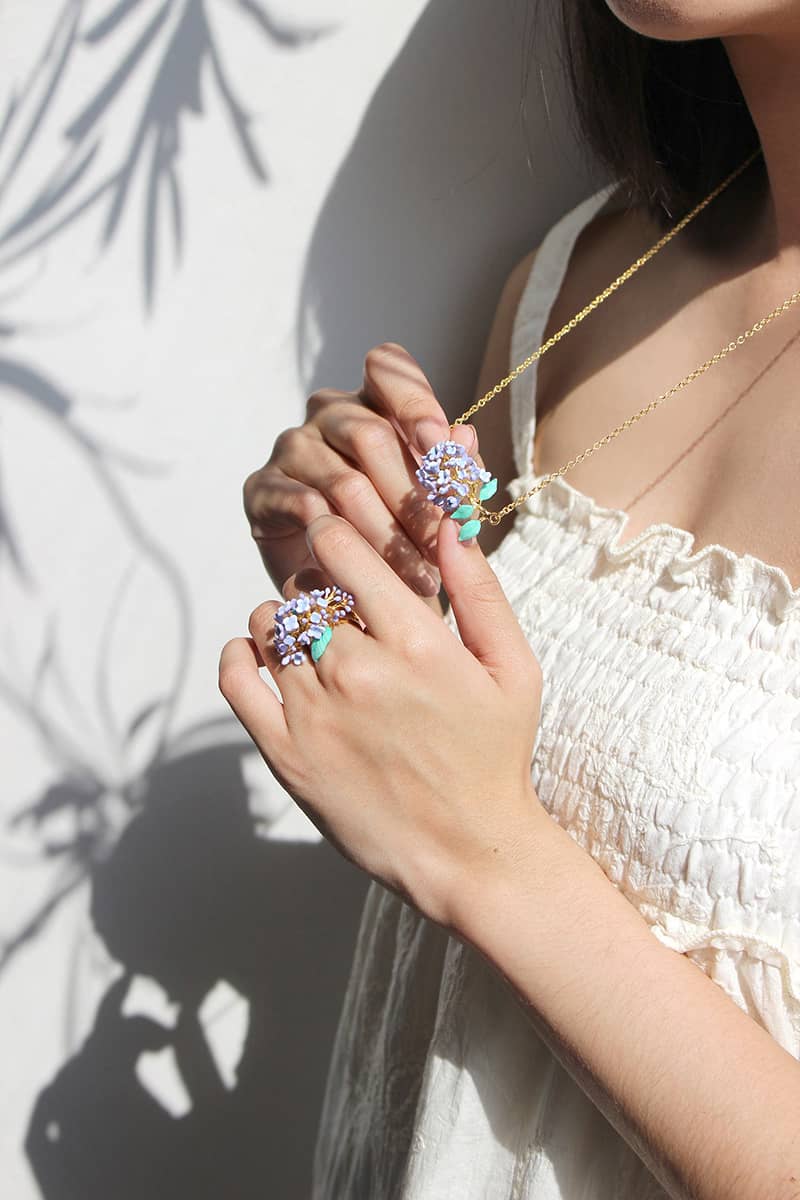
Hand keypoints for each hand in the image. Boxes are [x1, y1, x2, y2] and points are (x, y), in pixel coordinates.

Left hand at [219, 511, 544, 927]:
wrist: (467, 851)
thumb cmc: (494, 755)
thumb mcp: (511, 668)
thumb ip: (479, 590)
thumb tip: (448, 521)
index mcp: (415, 640)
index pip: (340, 547)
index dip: (335, 534)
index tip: (341, 545)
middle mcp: (358, 670)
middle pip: (303, 587)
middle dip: (319, 586)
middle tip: (341, 609)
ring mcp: (315, 713)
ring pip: (269, 626)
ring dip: (287, 623)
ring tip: (316, 644)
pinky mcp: (285, 753)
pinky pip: (236, 678)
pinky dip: (240, 655)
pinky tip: (261, 657)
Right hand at [243, 342, 479, 610]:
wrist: (341, 586)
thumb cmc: (396, 535)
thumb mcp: (434, 504)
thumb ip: (451, 470)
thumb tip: (465, 436)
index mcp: (372, 401)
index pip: (387, 368)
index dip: (415, 402)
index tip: (442, 449)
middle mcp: (327, 413)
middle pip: (371, 436)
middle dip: (414, 498)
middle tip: (444, 545)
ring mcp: (292, 447)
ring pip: (345, 483)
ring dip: (389, 537)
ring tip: (421, 577)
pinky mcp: (261, 489)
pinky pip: (305, 510)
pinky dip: (343, 545)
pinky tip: (367, 575)